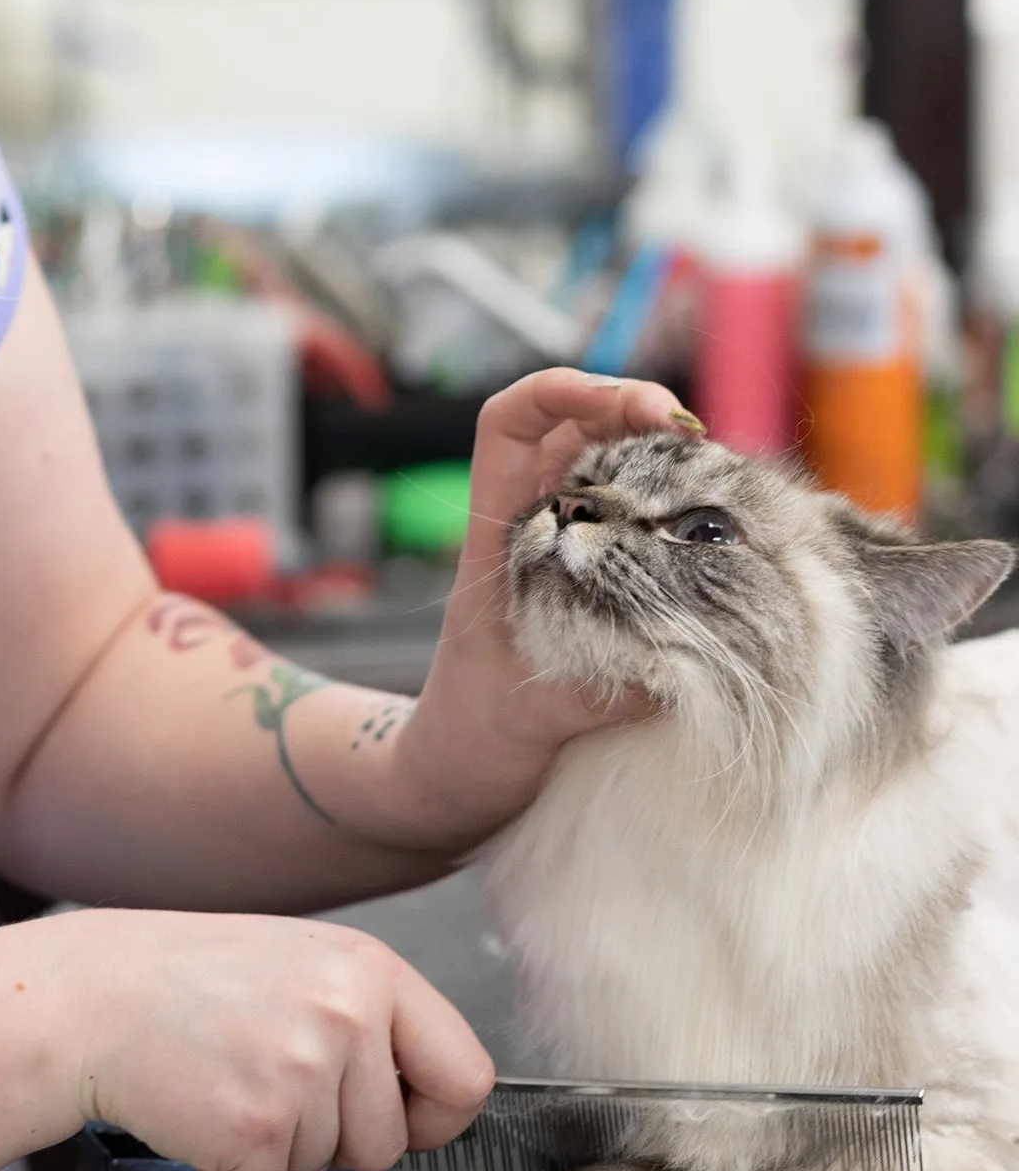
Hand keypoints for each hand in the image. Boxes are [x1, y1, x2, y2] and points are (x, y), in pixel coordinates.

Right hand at [22, 909, 493, 1170]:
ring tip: (226, 1079)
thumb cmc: (185, 980)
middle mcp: (346, 1015)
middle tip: (265, 1079)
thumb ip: (366, 1015)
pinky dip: (229, 1164)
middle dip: (332, 1136)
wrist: (89, 996)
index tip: (399, 1116)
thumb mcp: (299, 963)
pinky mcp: (254, 1127)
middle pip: (388, 1141)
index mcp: (368, 969)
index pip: (465, 1075)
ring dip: (277, 1146)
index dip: (434, 1115)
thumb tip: (431, 1090)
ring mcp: (301, 1072)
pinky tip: (199, 1105)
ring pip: (327, 1167)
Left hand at [393, 368, 697, 843]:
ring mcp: (565, 556)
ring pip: (615, 471)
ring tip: (719, 484)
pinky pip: (640, 529)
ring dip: (667, 464)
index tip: (640, 408)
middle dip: (639, 413)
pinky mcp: (598, 590)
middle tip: (698, 443)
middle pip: (578, 429)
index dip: (564, 388)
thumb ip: (600, 690)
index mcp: (493, 538)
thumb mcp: (531, 718)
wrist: (451, 781)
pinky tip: (720, 540)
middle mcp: (531, 532)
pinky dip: (680, 519)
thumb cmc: (470, 740)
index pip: (509, 423)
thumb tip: (681, 663)